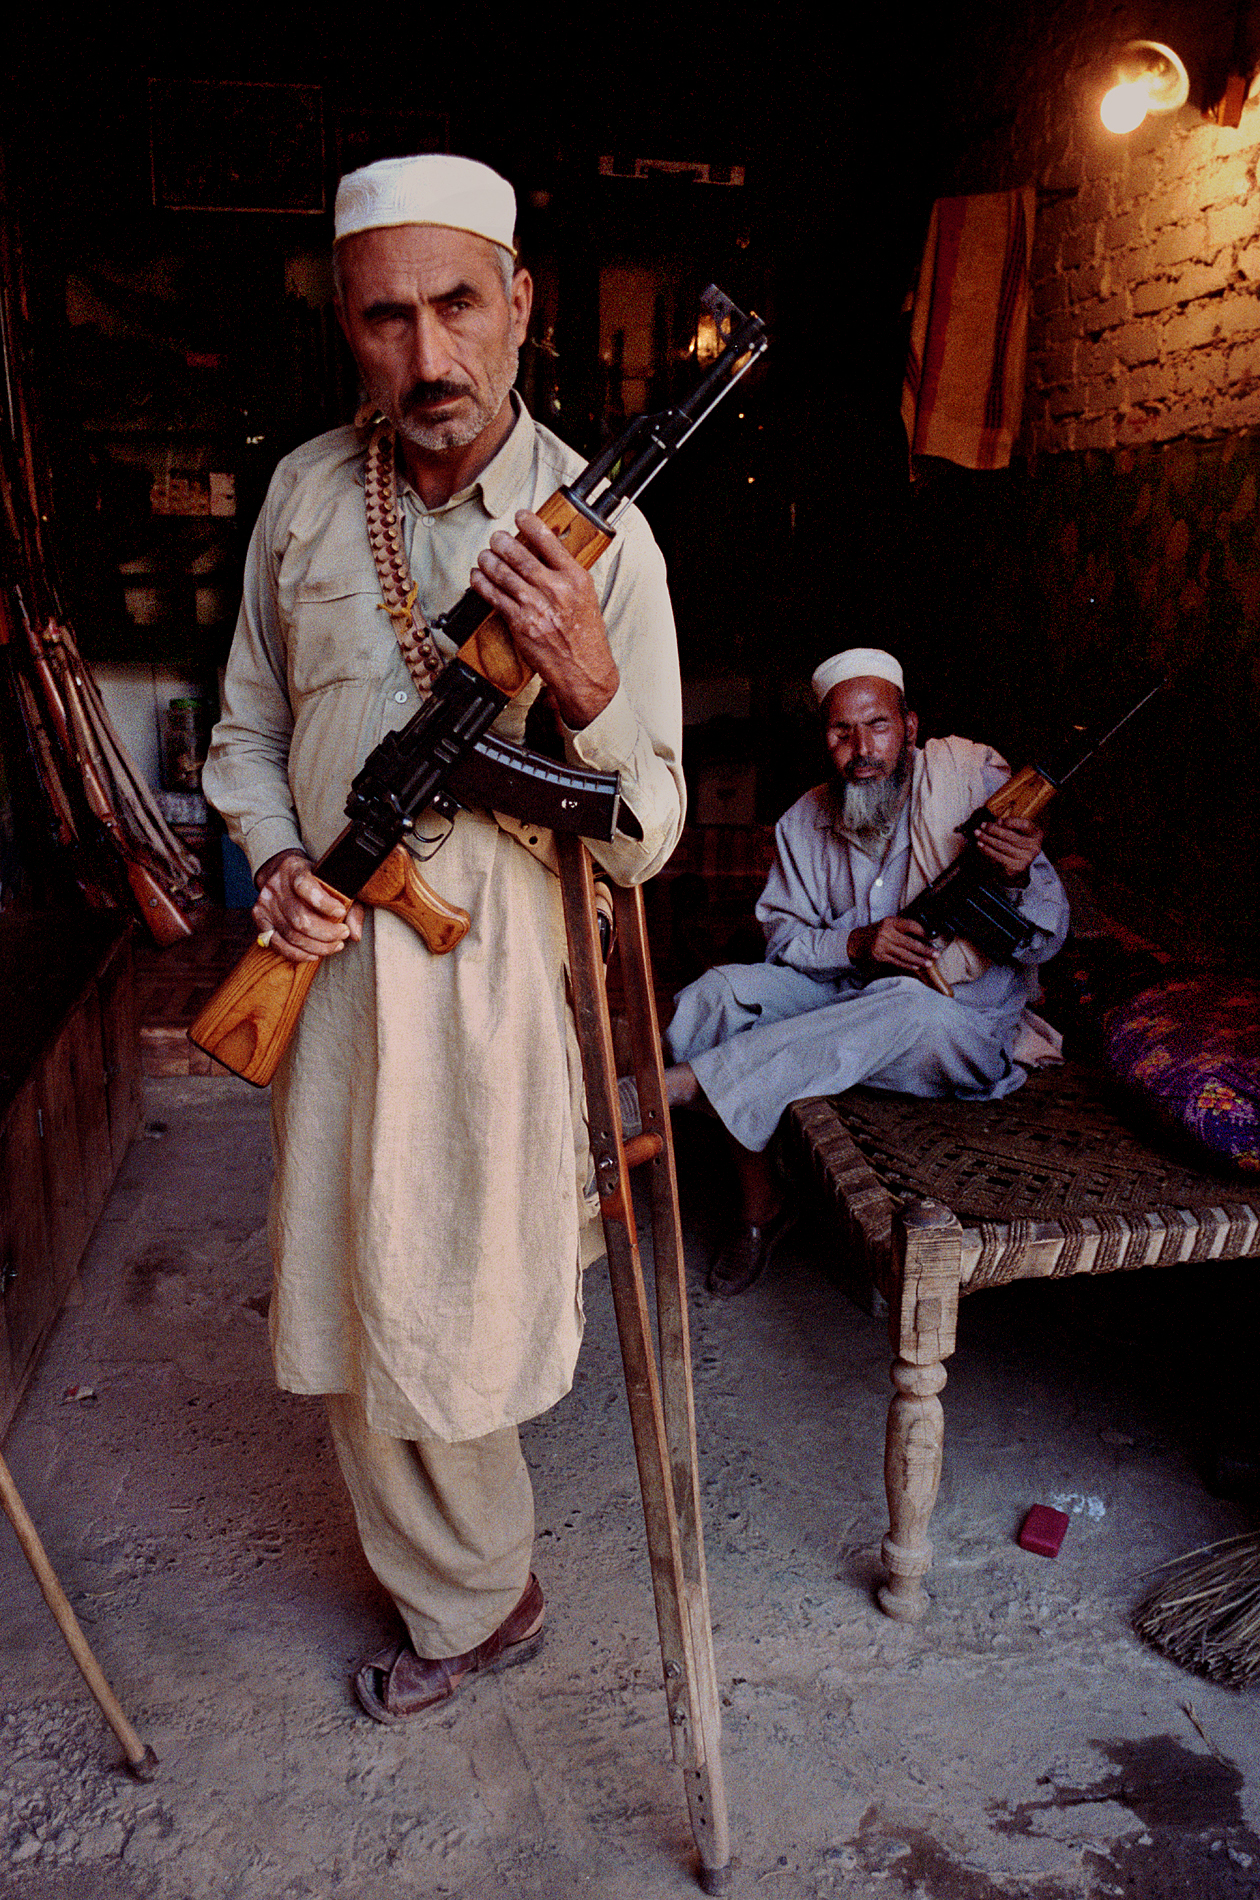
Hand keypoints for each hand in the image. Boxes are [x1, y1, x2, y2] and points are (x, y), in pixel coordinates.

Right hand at [252, 850, 364, 963]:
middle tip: (342, 935)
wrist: (282, 872)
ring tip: (333, 946)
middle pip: (300, 918)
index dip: (324, 903)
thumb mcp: (335, 882)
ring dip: (316, 947)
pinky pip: (277, 944)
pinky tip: (313, 954)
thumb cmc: (315, 880)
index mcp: (294, 868)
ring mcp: (265, 903)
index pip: (305, 886)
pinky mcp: (259, 918)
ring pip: (291, 935)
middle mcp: (275, 886)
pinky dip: (298, 954)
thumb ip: (351, 906)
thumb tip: (355, 935)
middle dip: (326, 933)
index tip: (341, 911)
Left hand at [469, 509, 619, 728]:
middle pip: (520, 555)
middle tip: (496, 538)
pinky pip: (495, 597)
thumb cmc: (585, 636)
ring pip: (503, 574)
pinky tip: (477, 577)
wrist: (583, 670)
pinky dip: (482, 584)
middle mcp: (556, 589)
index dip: (530, 524)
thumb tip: (543, 553)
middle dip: (502, 542)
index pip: (549, 541)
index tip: (521, 516)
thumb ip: (565, 575)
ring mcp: (536, 606)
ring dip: (488, 561)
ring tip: (484, 555)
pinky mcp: (520, 623)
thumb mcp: (585, 597)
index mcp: (575, 578)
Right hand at [848, 915, 936, 973]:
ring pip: (904, 954)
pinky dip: (908, 964)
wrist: (857, 941)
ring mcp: (881, 945)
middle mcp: (885, 933)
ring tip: (929, 962)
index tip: (933, 937)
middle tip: (936, 953)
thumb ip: (904, 928)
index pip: (910, 925)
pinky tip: (916, 966)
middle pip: (909, 942)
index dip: (923, 932)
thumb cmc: (878, 932)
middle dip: (924, 949)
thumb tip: (926, 936)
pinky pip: (897, 961)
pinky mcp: (879, 956)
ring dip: (918, 960)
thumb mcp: (889, 924)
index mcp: (890, 922)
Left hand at [973, 815, 1042, 884]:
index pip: (1025, 824)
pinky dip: (988, 851)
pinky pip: (998, 858)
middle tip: (982, 825)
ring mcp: (1026, 859)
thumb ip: (1009, 824)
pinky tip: (980, 846)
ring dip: (987, 840)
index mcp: (1037, 835)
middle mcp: (1034, 848)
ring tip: (977, 834)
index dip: (1011, 821)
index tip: (998, 820)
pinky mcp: (1016, 868)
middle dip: (994, 830)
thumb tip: (997, 822)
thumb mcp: (1018, 831)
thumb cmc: (1017, 843)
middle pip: (1011, 836)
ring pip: (1003, 847)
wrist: (1019, 865)